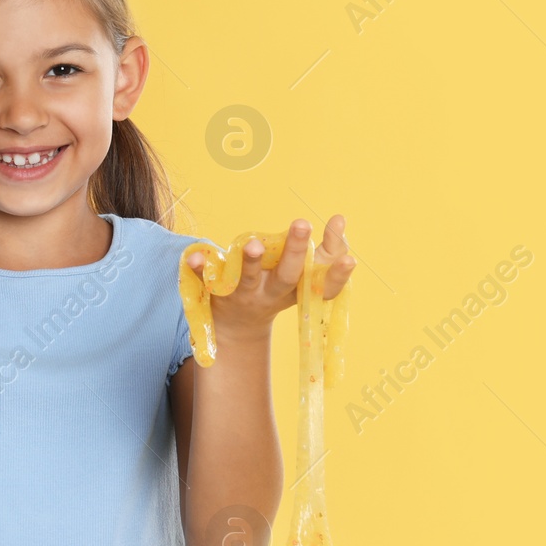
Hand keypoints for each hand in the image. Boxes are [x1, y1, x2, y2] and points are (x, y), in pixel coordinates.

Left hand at [184, 216, 356, 340]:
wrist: (235, 327)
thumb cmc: (275, 291)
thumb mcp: (302, 277)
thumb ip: (325, 250)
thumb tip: (340, 218)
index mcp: (296, 290)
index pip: (323, 287)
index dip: (338, 275)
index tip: (350, 259)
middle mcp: (270, 294)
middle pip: (285, 277)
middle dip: (295, 252)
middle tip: (302, 225)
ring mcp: (242, 295)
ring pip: (246, 280)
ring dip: (250, 262)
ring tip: (254, 244)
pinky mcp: (214, 292)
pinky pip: (204, 280)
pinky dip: (199, 269)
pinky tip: (195, 256)